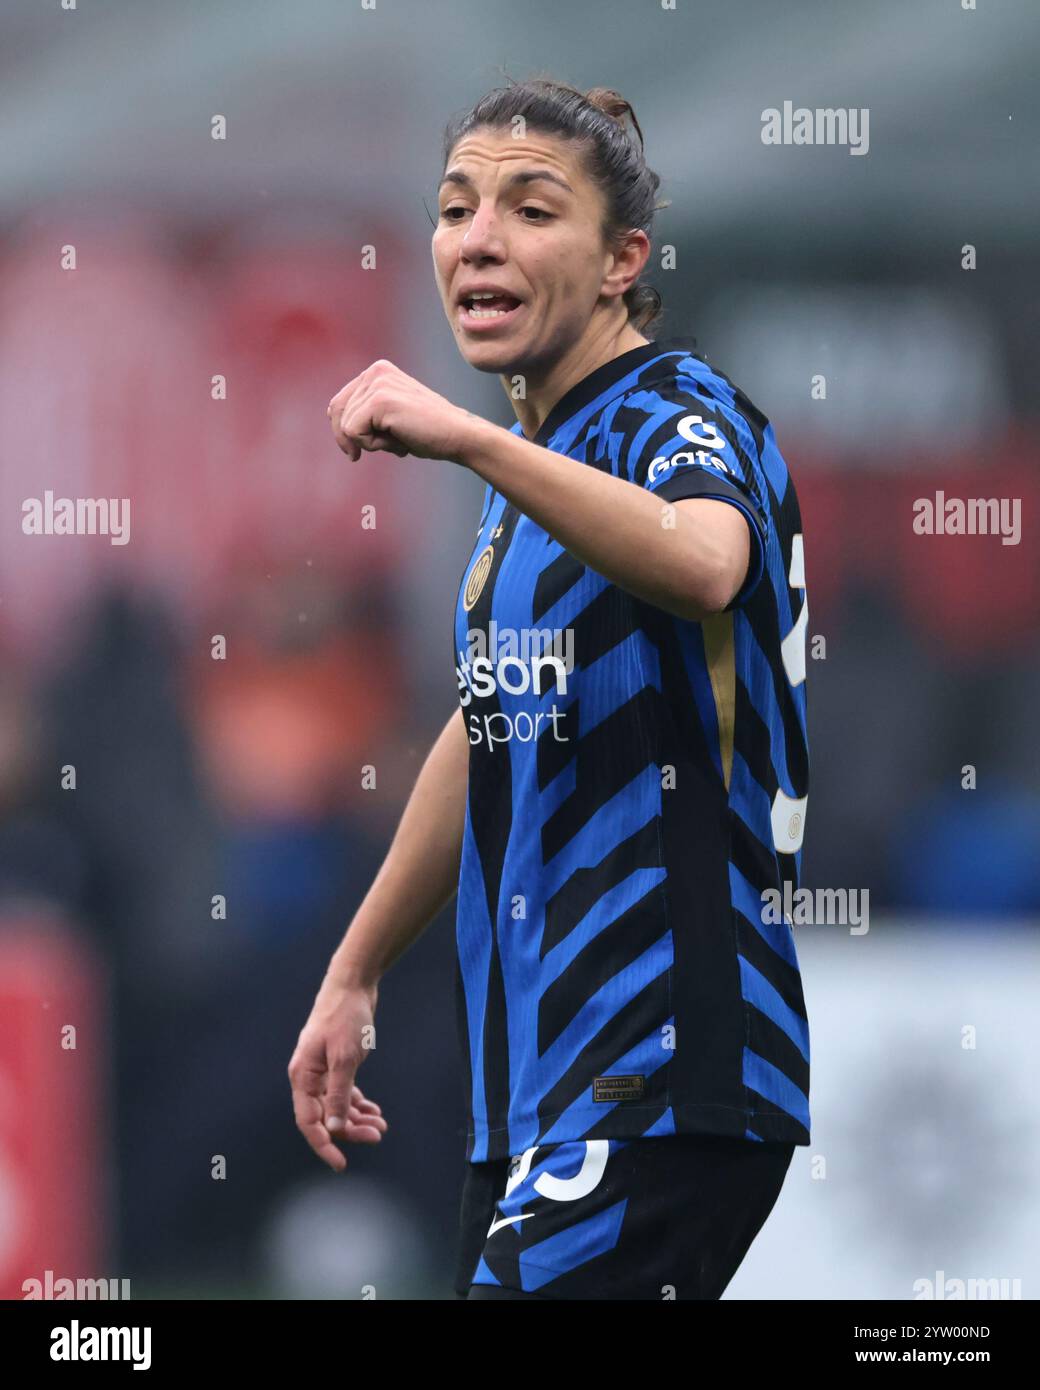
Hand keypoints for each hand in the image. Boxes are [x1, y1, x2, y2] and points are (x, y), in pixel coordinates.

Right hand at [288, 977, 387, 1172]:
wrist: (353, 985)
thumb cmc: (345, 1018)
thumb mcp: (345, 1058)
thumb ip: (338, 1094)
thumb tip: (333, 1128)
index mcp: (303, 1076)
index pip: (309, 1121)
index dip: (323, 1145)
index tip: (341, 1163)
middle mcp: (309, 1076)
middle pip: (326, 1116)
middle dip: (350, 1130)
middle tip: (377, 1135)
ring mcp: (322, 1070)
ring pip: (337, 1105)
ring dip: (357, 1118)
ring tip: (381, 1125)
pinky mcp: (336, 1063)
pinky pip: (344, 1092)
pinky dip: (358, 1103)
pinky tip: (375, 1111)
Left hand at [327, 358, 480, 462]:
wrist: (457, 435)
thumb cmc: (428, 432)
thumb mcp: (392, 416)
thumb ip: (368, 412)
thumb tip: (339, 426)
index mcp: (378, 371)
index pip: (340, 402)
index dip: (342, 431)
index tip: (354, 451)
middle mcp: (376, 371)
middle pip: (337, 412)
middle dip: (350, 439)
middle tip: (367, 452)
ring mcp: (378, 383)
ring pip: (346, 426)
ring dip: (370, 443)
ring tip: (398, 440)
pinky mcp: (379, 400)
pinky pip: (353, 432)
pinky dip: (372, 445)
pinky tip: (397, 441)